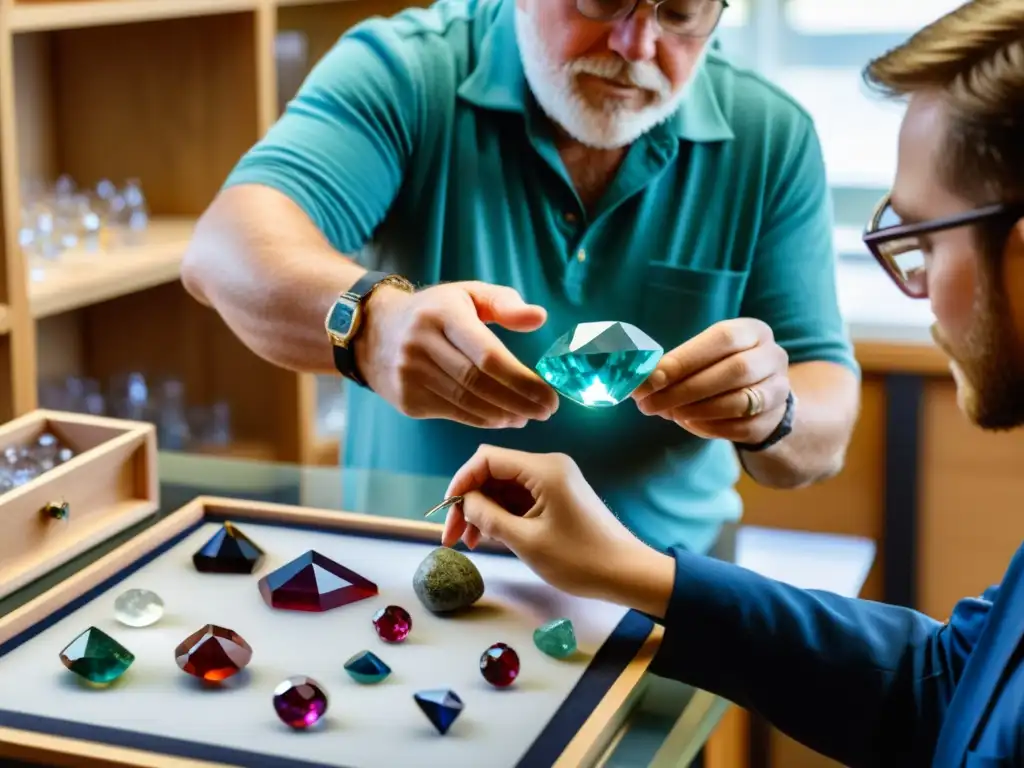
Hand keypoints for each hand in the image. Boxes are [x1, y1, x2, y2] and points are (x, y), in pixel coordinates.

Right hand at [355, 281, 558, 427]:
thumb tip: (540, 318)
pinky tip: (503, 418)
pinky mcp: (407, 400)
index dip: (522, 380)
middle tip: (546, 411)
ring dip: (504, 415)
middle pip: (479, 384)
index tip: (549, 395)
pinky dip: (483, 420)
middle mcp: (421, 345)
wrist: (374, 331)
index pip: (488, 355)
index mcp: (443, 315)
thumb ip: (505, 303)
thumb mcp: (467, 294)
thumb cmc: (435, 311)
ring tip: (527, 416)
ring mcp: (410, 375)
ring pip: (467, 403)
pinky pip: (454, 414)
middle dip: (519, 402)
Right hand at [440, 445, 671, 611]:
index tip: (447, 512)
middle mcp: (548, 465)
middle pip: (494, 472)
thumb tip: (465, 503)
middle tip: (452, 537)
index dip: (461, 482)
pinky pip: (520, 497)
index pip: (487, 458)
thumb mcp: (526, 541)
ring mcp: (554, 480)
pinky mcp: (558, 495)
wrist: (626, 573)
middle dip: (470, 502)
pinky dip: (503, 514)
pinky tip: (492, 538)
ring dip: (484, 511)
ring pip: (505, 487)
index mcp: (544, 469)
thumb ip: (490, 517)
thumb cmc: (580, 559)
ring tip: (471, 543)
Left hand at [631, 318, 789, 443]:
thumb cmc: (719, 370)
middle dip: (685, 389)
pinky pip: (741, 427)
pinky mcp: (774, 419)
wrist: (761, 398)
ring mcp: (778, 389)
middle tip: (649, 404)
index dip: (685, 359)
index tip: (652, 378)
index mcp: (753, 331)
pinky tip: (687, 422)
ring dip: (696, 410)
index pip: (722, 339)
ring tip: (667, 412)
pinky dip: (709, 427)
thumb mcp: (702, 356)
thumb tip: (635, 379)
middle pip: (733, 371)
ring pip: (739, 401)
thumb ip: (674, 364)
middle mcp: (773, 356)